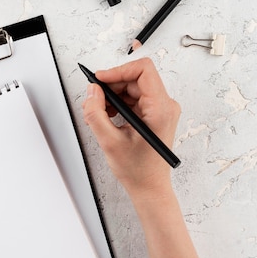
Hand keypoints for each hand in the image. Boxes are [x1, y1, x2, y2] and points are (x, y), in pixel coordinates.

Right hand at [82, 58, 180, 199]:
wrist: (149, 187)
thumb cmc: (138, 170)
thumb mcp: (109, 141)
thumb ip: (96, 113)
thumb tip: (91, 91)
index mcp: (160, 109)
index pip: (143, 70)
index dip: (118, 71)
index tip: (100, 80)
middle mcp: (165, 106)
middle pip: (135, 79)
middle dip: (111, 87)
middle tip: (94, 100)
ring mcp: (160, 110)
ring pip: (133, 88)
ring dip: (113, 97)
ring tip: (99, 113)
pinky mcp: (154, 115)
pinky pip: (134, 99)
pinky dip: (118, 104)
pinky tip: (107, 117)